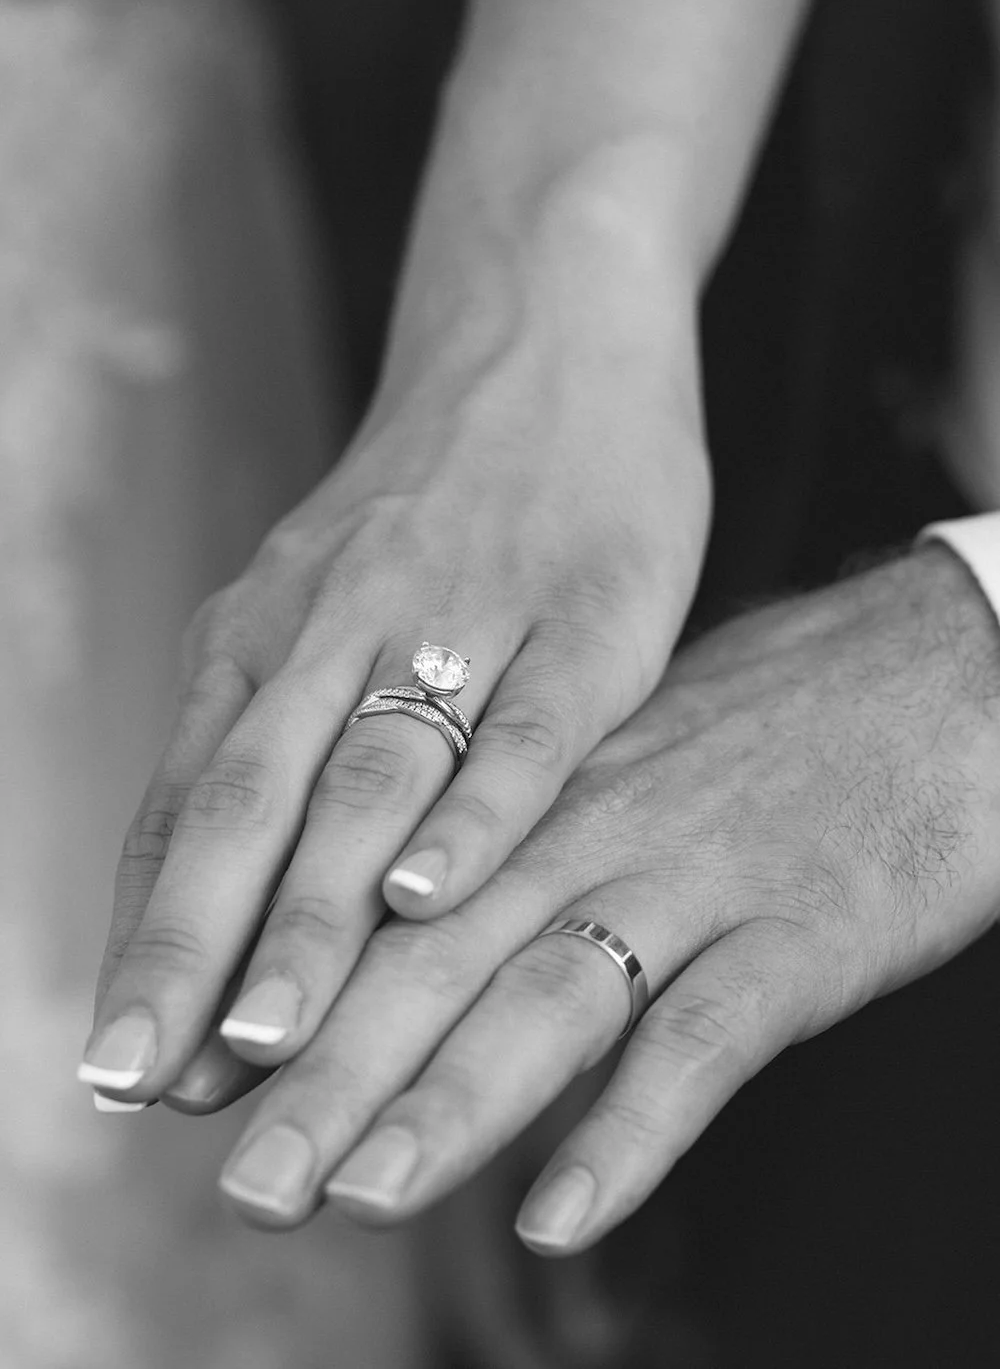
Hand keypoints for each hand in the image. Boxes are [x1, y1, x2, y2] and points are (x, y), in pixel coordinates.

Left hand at [80, 141, 709, 1105]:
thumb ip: (281, 746)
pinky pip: (522, 721)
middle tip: (150, 1084)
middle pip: (252, 805)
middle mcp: (340, 626)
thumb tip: (227, 914)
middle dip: (199, 952)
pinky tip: (426, 893)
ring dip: (313, 911)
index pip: (191, 806)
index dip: (152, 938)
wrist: (545, 342)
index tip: (115, 1067)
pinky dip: (471, 809)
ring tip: (271, 1040)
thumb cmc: (436, 510)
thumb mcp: (326, 606)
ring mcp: (461, 611)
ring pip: (369, 777)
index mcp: (270, 635)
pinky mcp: (585, 607)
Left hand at [193, 545, 999, 1249]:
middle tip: (243, 1179)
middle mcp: (598, 829)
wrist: (942, 665)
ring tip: (355, 1193)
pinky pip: (706, 1039)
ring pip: (550, 996)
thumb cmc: (780, 715)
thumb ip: (534, 829)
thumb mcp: (629, 751)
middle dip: (331, 1073)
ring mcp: (698, 877)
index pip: (389, 898)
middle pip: (441, 959)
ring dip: (448, 1103)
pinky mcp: (803, 930)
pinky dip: (631, 1129)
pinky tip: (561, 1212)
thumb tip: (427, 907)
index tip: (204, 1082)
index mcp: (544, 788)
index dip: (292, 994)